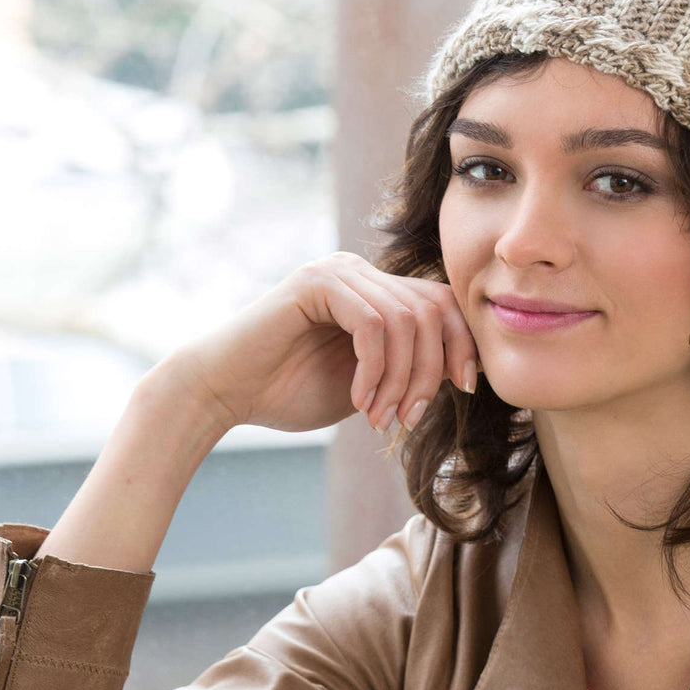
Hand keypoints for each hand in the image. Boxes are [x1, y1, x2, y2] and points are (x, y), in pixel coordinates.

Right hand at [158, 252, 480, 435]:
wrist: (223, 394)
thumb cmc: (289, 392)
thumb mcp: (370, 384)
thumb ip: (409, 367)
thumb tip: (466, 368)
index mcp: (375, 290)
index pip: (443, 302)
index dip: (463, 344)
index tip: (466, 389)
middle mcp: (360, 271)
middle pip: (433, 309)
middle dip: (432, 371)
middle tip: (409, 418)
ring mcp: (337, 271)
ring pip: (407, 321)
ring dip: (401, 379)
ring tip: (381, 417)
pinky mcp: (316, 282)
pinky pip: (374, 324)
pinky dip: (375, 370)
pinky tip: (360, 400)